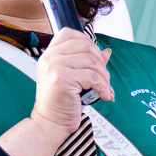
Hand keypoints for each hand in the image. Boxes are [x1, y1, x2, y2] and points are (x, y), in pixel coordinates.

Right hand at [0, 28, 111, 155]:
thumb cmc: (61, 102)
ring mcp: (54, 66)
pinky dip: (103, 86)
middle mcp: (50, 57)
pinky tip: (103, 95)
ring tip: (104, 88)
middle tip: (104, 77)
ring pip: (91, 61)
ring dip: (103, 76)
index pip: (69, 33)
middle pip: (85, 45)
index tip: (95, 57)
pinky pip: (92, 76)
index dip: (87, 42)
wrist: (50, 122)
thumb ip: (87, 63)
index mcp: (50, 54)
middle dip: (100, 61)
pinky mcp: (62, 79)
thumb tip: (105, 53)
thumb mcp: (73, 78)